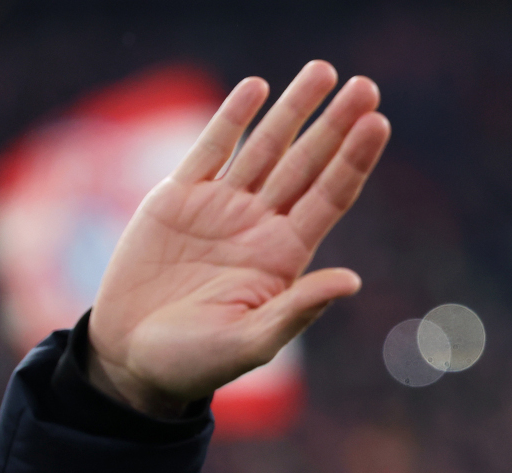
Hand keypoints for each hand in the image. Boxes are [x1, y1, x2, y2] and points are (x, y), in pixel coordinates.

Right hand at [87, 60, 389, 416]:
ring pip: (266, 147)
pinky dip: (233, 118)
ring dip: (294, 109)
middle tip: (367, 86)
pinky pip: (211, 149)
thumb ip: (298, 309)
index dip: (354, 160)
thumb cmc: (196, 362)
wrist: (131, 359)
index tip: (379, 124)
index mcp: (284, 257)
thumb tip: (352, 281)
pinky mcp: (177, 199)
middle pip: (308, 164)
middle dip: (336, 125)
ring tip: (323, 71)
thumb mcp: (251, 342)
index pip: (331, 198)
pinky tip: (257, 89)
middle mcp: (260, 225)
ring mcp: (221, 208)